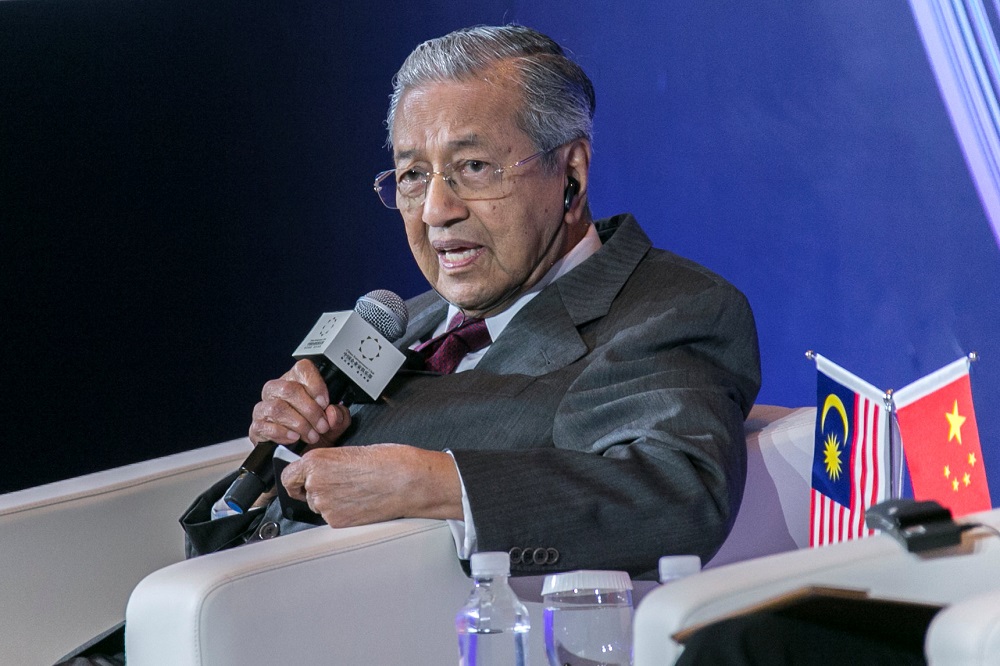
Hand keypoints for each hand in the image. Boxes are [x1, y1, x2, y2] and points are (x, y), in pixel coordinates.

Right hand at [249, 359, 351, 448]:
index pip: (302, 369)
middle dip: (310, 410)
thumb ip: (339, 415)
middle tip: (322, 425)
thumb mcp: (335, 424)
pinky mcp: (256, 427)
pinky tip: (294, 438)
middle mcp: (277, 391)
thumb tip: (332, 412)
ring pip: (277, 408)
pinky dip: (282, 433)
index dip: (315, 384)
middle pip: (289, 389)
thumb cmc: (317, 433)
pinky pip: (264, 426)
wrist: (302, 456)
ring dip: (299, 424)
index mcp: (296, 382)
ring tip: (311, 435)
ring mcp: (264, 408)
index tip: (325, 402)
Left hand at [280, 444, 463, 526]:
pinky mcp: (338, 522)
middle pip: (305, 492)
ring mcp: (326, 505)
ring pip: (320, 506)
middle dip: (320, 489)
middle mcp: (316, 483)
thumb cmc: (389, 462)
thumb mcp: (351, 452)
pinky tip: (361, 502)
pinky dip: (344, 512)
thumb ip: (329, 463)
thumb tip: (321, 472)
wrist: (409, 481)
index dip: (296, 480)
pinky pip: (333, 518)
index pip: (288, 477)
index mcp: (316, 461)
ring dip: (333, 501)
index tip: (301, 482)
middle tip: (343, 484)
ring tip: (357, 491)